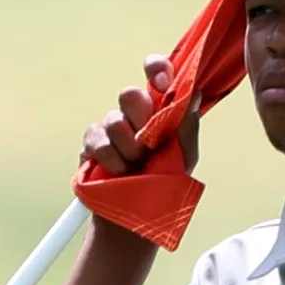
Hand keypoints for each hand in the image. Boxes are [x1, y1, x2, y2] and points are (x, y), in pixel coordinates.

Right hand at [80, 55, 199, 177]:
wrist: (135, 216)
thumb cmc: (163, 186)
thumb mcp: (184, 157)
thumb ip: (187, 124)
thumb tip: (193, 93)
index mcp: (159, 110)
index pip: (155, 73)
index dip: (157, 69)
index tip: (163, 82)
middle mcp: (134, 114)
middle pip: (129, 95)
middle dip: (140, 121)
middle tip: (148, 147)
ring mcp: (111, 127)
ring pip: (115, 122)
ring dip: (129, 150)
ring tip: (136, 167)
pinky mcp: (92, 144)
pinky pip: (100, 143)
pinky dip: (113, 162)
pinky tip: (119, 173)